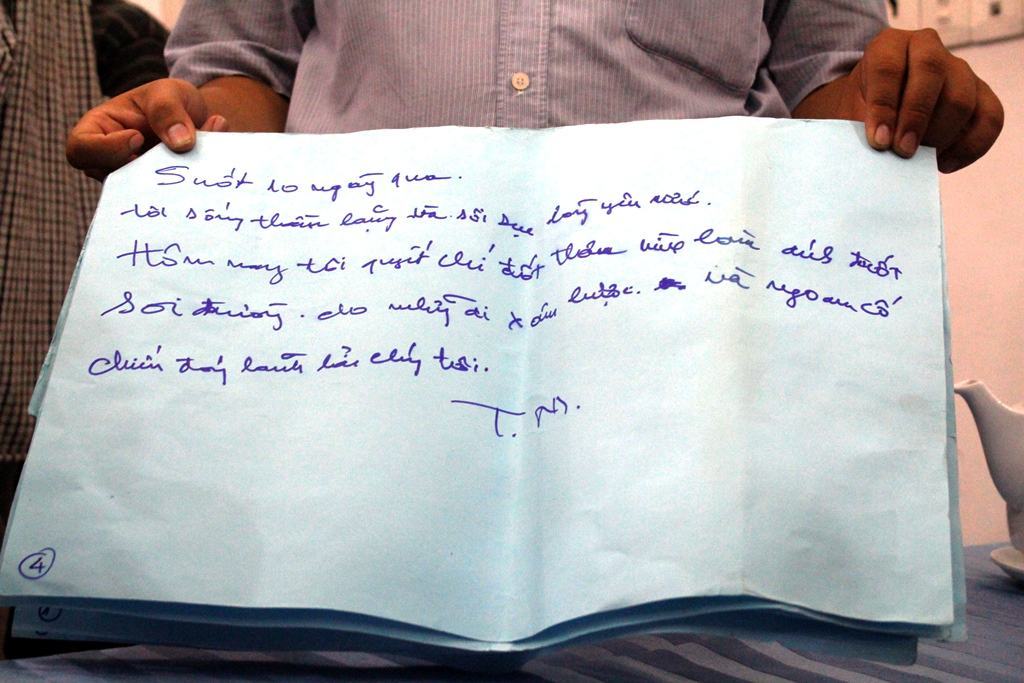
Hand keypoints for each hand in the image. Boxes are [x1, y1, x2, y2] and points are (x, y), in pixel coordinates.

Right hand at [67, 78, 227, 179]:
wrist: (194, 118)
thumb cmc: (169, 100)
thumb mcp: (168, 92)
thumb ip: (169, 110)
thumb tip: (180, 143)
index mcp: (98, 129)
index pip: (81, 149)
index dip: (105, 150)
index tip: (138, 138)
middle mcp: (109, 160)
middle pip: (111, 181)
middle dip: (144, 173)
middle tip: (173, 157)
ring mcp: (133, 181)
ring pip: (144, 195)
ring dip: (174, 179)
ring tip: (198, 152)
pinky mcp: (157, 194)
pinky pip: (169, 199)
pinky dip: (191, 185)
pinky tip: (210, 164)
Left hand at [795, 28, 1002, 172]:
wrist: (877, 112)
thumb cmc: (860, 111)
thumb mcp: (848, 113)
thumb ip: (856, 127)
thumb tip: (872, 153)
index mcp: (888, 46)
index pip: (887, 68)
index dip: (883, 106)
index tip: (878, 141)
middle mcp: (926, 49)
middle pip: (931, 74)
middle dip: (916, 117)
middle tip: (903, 151)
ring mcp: (957, 69)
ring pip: (962, 97)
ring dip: (941, 135)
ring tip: (919, 160)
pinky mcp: (980, 94)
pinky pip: (989, 118)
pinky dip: (969, 147)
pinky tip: (943, 164)